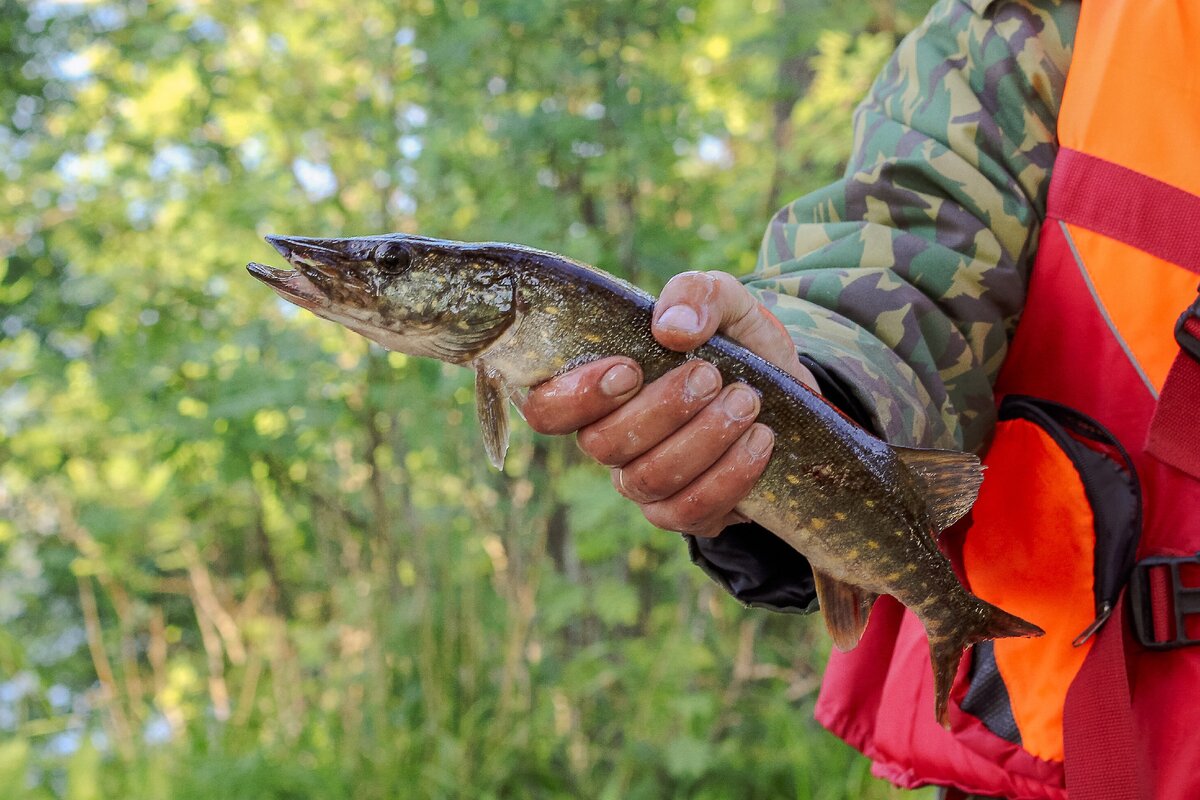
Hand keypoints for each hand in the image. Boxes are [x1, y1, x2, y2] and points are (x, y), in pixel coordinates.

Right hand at [523, 271, 816, 537]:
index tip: (629, 369)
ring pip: (648, 478)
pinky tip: (760, 439)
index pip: (546, 408)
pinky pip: (689, 510)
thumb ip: (696, 295)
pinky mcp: (681, 512)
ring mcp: (641, 481)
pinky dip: (730, 474)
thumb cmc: (735, 346)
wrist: (790, 396)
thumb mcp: (725, 303)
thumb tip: (671, 327)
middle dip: (661, 409)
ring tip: (747, 402)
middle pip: (601, 444)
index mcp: (597, 387)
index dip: (575, 397)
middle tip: (710, 375)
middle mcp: (608, 438)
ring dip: (702, 438)